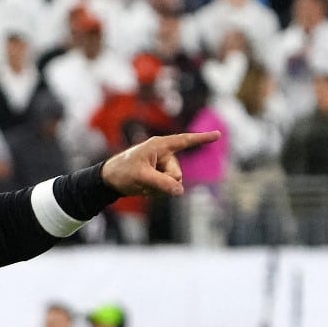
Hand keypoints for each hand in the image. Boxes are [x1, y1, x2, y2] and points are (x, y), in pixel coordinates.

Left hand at [100, 131, 220, 197]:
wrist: (108, 180)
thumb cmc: (122, 172)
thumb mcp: (142, 177)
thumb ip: (162, 183)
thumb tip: (180, 191)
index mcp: (160, 146)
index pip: (185, 141)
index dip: (202, 138)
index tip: (219, 134)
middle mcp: (164, 155)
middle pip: (177, 174)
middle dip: (164, 182)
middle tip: (144, 180)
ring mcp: (162, 167)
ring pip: (173, 184)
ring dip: (158, 189)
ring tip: (141, 184)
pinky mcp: (159, 177)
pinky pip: (167, 189)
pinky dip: (155, 192)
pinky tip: (143, 189)